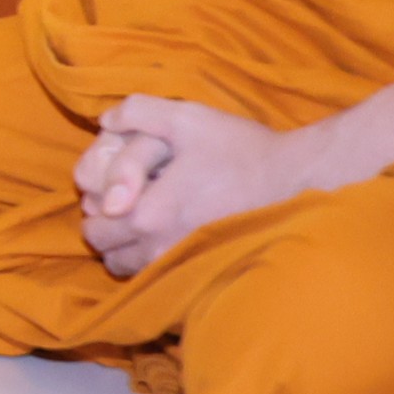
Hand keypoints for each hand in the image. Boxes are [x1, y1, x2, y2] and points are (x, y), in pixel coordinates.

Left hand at [74, 96, 298, 276]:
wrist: (298, 182)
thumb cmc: (242, 150)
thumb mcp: (188, 118)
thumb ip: (138, 112)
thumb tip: (104, 119)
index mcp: (150, 215)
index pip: (95, 227)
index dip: (98, 204)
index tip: (117, 188)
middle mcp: (162, 251)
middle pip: (108, 253)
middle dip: (109, 228)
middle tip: (130, 202)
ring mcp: (186, 269)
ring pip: (133, 271)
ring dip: (130, 249)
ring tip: (151, 220)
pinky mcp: (207, 277)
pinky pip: (162, 281)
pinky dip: (155, 264)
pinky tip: (174, 237)